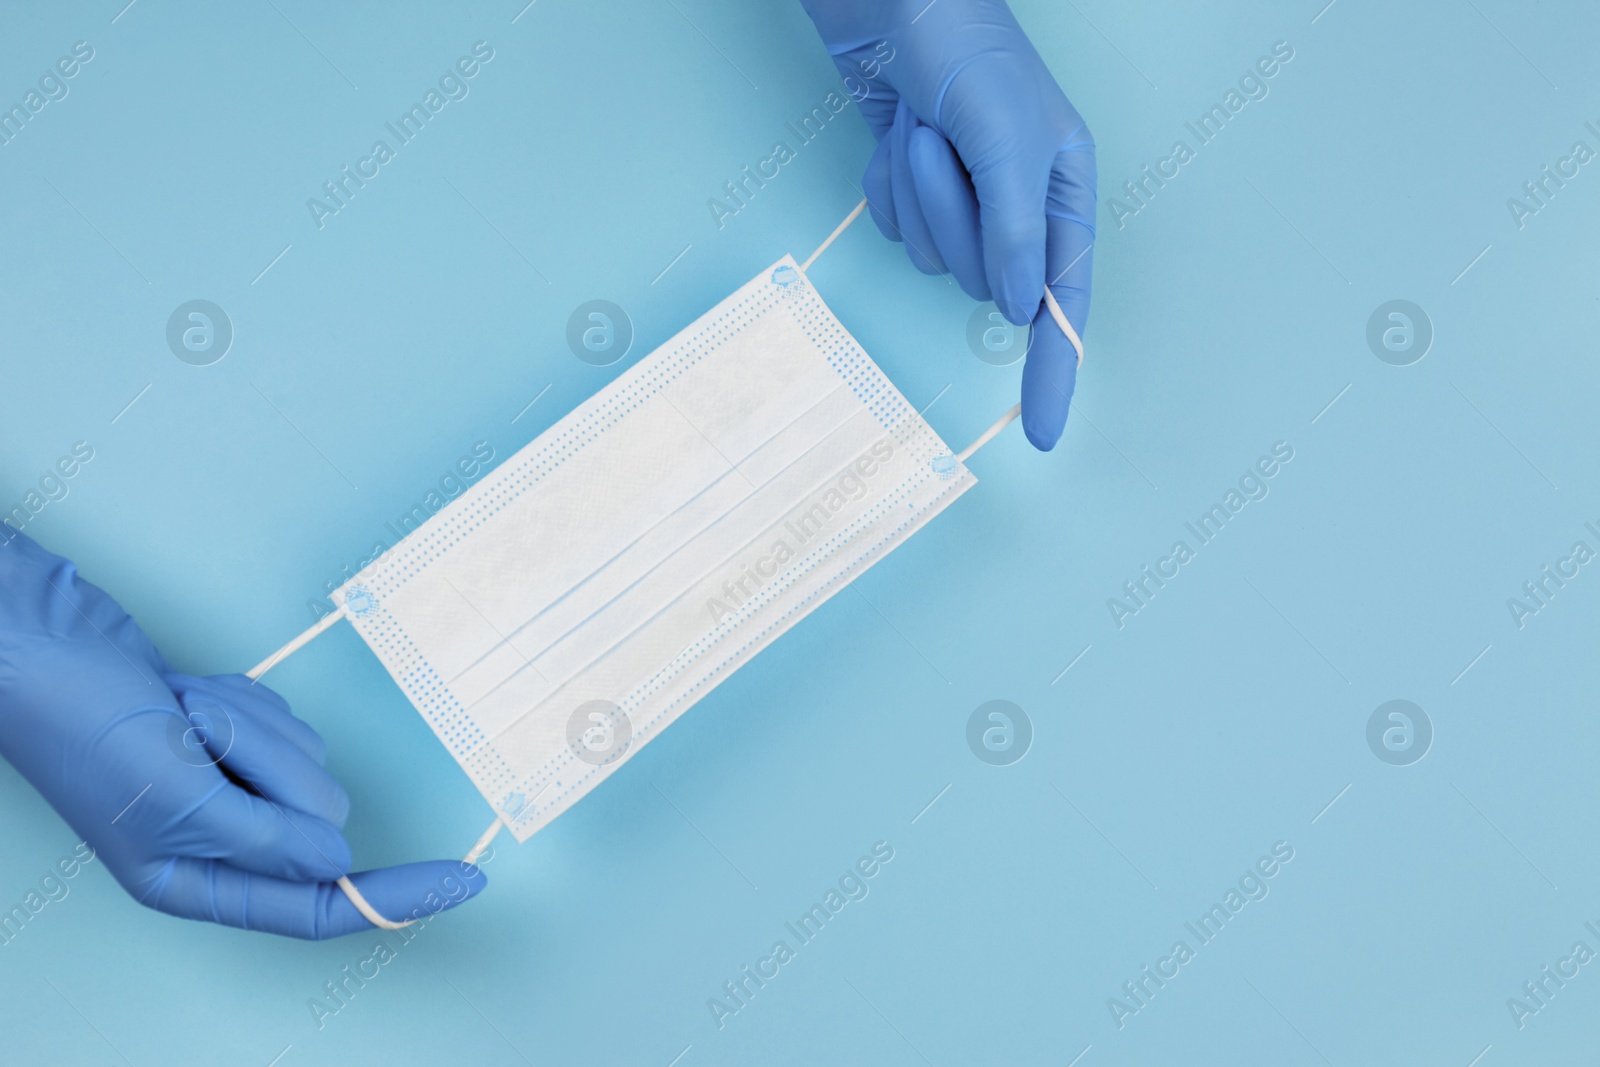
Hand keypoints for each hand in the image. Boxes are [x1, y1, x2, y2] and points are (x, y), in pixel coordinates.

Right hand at [0, 532, 484, 938]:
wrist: (40, 644)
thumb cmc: (84, 727)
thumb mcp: (175, 802)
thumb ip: (265, 840)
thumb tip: (337, 861)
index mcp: (195, 881)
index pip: (315, 907)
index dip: (392, 897)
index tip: (464, 878)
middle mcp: (220, 840)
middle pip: (314, 817)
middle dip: (270, 766)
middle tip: (201, 738)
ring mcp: (228, 782)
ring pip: (304, 760)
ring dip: (248, 727)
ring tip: (179, 712)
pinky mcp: (233, 734)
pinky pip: (283, 718)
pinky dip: (242, 701)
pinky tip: (185, 692)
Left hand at [803, 0, 1095, 449]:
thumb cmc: (964, 44)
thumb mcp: (1006, 136)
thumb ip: (1016, 229)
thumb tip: (1017, 309)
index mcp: (1063, 188)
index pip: (1063, 301)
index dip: (1054, 368)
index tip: (1041, 431)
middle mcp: (1015, 201)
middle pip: (979, 275)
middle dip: (953, 217)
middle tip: (943, 147)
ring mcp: (959, 195)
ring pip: (928, 253)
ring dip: (915, 192)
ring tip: (920, 127)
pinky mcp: (911, 184)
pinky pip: (891, 224)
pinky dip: (885, 183)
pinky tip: (895, 132)